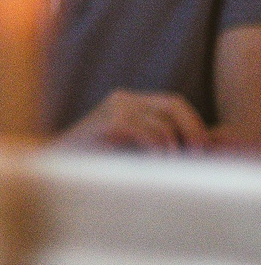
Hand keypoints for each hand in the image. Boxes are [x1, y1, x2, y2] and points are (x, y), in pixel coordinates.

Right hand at [59, 90, 208, 152]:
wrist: (60, 165)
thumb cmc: (97, 162)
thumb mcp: (132, 147)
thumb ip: (157, 140)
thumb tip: (197, 149)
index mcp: (130, 101)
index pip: (176, 102)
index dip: (195, 124)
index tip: (204, 150)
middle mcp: (123, 98)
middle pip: (175, 104)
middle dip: (194, 131)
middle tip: (198, 156)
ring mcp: (113, 108)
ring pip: (164, 122)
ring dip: (174, 147)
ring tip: (170, 164)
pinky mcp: (107, 123)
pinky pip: (146, 132)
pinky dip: (158, 148)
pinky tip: (155, 161)